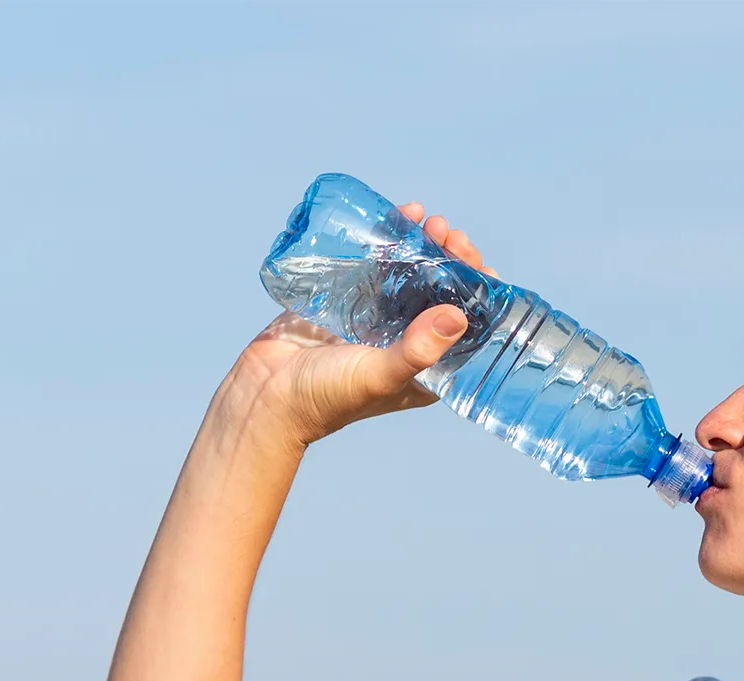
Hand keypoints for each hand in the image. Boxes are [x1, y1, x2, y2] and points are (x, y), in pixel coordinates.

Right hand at [219, 204, 497, 445]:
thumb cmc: (325, 397)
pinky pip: (376, 267)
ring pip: (411, 276)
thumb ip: (418, 349)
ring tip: (426, 220)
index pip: (468, 325)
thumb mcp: (378, 376)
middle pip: (442, 292)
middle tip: (447, 232)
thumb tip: (458, 315)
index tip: (477, 262)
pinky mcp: (348, 303)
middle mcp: (408, 342)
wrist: (264, 395)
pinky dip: (388, 244)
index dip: (478, 291)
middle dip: (450, 259)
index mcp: (428, 368)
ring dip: (423, 246)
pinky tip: (396, 220)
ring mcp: (378, 320)